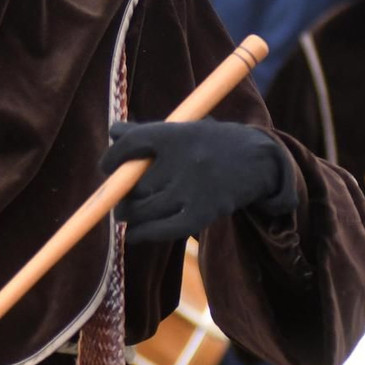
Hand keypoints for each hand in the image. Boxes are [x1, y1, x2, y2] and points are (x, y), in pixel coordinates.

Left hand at [100, 119, 294, 244]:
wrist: (258, 160)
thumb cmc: (212, 143)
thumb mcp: (184, 129)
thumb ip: (148, 131)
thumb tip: (114, 132)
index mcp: (176, 135)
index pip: (132, 142)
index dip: (113, 156)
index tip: (106, 166)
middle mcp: (183, 161)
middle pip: (134, 182)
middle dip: (120, 193)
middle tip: (117, 198)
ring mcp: (193, 189)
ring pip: (144, 208)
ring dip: (128, 214)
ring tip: (125, 214)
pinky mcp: (202, 214)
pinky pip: (164, 229)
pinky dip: (143, 234)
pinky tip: (133, 235)